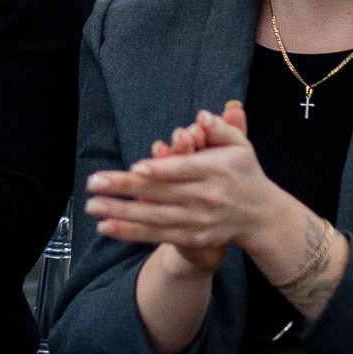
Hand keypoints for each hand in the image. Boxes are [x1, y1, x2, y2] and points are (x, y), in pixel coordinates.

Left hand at [87, 101, 281, 254]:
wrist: (260, 216)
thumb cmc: (244, 173)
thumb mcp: (242, 146)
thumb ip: (223, 129)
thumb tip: (203, 116)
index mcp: (215, 171)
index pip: (183, 170)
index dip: (160, 170)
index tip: (135, 167)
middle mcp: (205, 198)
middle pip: (160, 194)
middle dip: (125, 189)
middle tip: (93, 183)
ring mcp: (197, 221)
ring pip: (153, 218)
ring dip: (121, 213)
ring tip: (92, 206)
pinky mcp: (191, 237)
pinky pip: (156, 235)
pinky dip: (130, 233)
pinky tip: (106, 227)